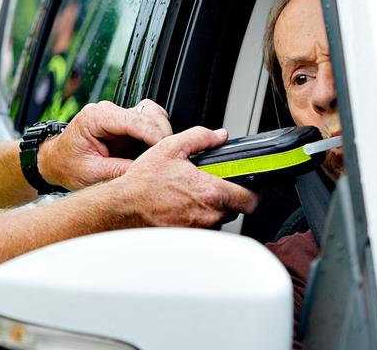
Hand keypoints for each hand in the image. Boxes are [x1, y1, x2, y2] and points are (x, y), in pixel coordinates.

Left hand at [39, 99, 173, 190]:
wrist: (56, 161)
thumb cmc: (67, 165)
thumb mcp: (92, 174)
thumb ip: (120, 171)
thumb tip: (147, 171)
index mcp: (96, 117)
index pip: (134, 120)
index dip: (154, 136)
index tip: (166, 151)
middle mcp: (108, 111)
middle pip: (148, 114)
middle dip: (161, 135)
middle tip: (166, 157)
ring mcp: (117, 115)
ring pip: (152, 114)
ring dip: (161, 133)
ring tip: (162, 155)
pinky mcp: (125, 123)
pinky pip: (149, 122)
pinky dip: (157, 134)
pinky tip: (156, 151)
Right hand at [113, 127, 258, 228]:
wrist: (123, 208)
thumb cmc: (143, 182)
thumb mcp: (170, 148)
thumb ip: (200, 138)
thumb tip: (219, 136)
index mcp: (211, 192)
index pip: (251, 200)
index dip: (252, 192)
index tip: (247, 186)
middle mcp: (209, 216)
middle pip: (234, 209)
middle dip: (226, 198)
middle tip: (208, 186)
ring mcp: (199, 231)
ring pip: (217, 220)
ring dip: (209, 210)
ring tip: (189, 197)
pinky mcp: (188, 240)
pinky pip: (202, 230)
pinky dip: (195, 220)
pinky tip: (179, 209)